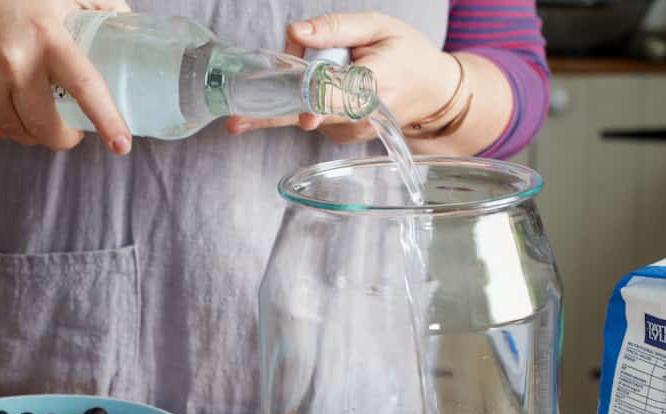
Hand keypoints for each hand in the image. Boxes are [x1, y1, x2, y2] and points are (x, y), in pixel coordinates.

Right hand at [0, 0, 131, 152]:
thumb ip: (100, 9)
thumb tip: (129, 31)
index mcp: (48, 37)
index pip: (85, 88)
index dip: (106, 120)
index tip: (121, 144)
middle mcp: (15, 60)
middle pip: (46, 126)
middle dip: (64, 138)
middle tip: (71, 130)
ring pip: (19, 131)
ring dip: (35, 133)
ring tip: (42, 118)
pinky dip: (9, 127)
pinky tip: (16, 112)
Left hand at [227, 12, 459, 143]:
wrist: (430, 94)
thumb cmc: (406, 54)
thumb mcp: (379, 26)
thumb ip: (336, 28)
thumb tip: (294, 33)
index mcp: (374, 85)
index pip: (332, 94)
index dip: (306, 98)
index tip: (286, 108)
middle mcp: (358, 116)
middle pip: (305, 113)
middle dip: (271, 111)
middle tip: (236, 124)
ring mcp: (348, 131)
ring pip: (303, 111)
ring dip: (295, 89)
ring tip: (323, 67)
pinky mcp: (340, 136)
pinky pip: (310, 116)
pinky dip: (305, 99)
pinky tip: (323, 86)